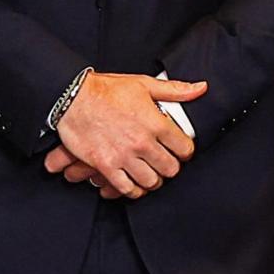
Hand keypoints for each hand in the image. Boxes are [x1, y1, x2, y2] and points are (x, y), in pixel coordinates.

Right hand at [52, 73, 205, 198]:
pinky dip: (133, 190)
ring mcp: (124, 156)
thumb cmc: (106, 90)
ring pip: (151, 182)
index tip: (179, 150)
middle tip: (163, 162)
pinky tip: (133, 184)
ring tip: (149, 173)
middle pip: (170, 169)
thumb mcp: (143, 84)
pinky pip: (127, 188)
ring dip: (152, 179)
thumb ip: (175, 90)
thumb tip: (200, 88)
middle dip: (169, 167)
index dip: (184, 151)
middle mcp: (142, 142)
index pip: (185, 149)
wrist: (72, 97)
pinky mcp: (106, 166)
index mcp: (155, 123)